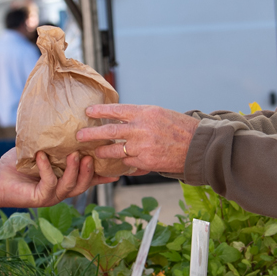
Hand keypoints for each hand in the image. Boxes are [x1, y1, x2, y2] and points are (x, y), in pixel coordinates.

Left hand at [0, 149, 115, 207]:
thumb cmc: (17, 165)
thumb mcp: (40, 150)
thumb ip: (55, 143)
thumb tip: (68, 121)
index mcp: (64, 181)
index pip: (87, 179)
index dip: (102, 176)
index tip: (117, 170)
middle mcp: (60, 191)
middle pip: (83, 185)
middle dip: (90, 171)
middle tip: (91, 155)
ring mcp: (50, 197)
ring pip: (70, 186)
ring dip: (74, 170)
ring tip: (75, 154)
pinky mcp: (38, 198)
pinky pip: (49, 183)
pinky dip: (46, 169)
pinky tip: (42, 156)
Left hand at [78, 104, 198, 174]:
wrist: (197, 146)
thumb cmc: (179, 128)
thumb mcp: (159, 114)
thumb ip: (139, 117)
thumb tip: (118, 119)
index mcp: (145, 113)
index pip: (116, 111)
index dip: (100, 111)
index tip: (88, 112)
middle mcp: (141, 129)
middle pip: (109, 132)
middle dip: (91, 135)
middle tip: (79, 137)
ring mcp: (142, 147)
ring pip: (115, 151)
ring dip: (103, 153)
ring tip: (95, 153)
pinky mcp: (146, 162)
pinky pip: (128, 163)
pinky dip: (124, 163)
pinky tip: (119, 165)